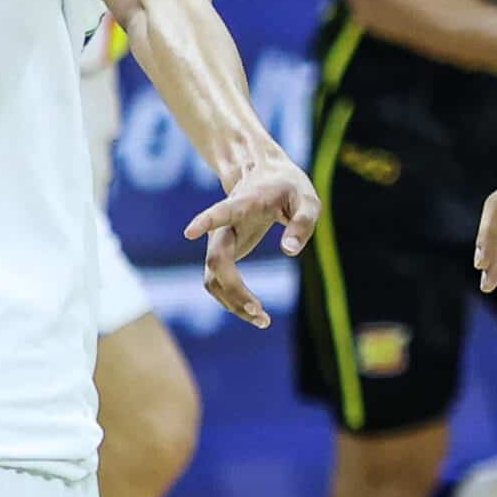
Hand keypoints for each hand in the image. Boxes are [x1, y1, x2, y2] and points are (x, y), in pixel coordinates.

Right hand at [182, 153, 320, 327]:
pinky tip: (256, 313)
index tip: (189, 232)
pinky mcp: (223, 255)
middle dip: (234, 290)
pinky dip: (234, 302)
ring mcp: (219, 242)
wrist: (266, 176)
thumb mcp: (307, 199)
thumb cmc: (289, 187)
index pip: (221, 212)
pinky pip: (219, 284)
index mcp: (245, 203)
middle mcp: (224, 226)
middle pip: (217, 261)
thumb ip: (302, 222)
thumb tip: (290, 252)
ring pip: (213, 279)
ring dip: (233, 303)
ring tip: (263, 320)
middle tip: (261, 313)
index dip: (205, 221)